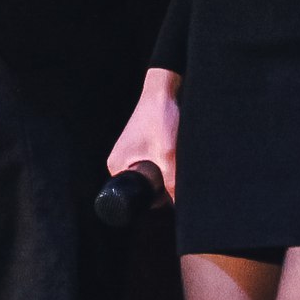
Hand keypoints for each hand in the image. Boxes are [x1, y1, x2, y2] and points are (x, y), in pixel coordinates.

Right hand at [106, 69, 182, 199]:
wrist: (164, 90)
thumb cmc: (160, 118)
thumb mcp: (168, 155)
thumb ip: (172, 183)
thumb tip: (182, 209)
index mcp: (117, 168)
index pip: (136, 199)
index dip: (157, 201)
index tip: (172, 194)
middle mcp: (120, 163)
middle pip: (145, 189)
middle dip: (163, 187)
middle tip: (177, 174)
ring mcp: (130, 154)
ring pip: (152, 177)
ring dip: (166, 175)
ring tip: (175, 161)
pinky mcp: (141, 147)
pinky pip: (154, 165)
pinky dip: (165, 164)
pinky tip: (174, 154)